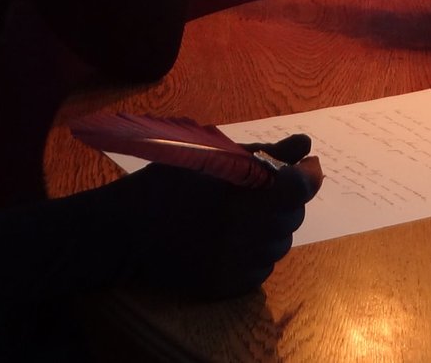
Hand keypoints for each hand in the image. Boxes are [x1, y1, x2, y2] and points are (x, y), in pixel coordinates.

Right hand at [115, 133, 322, 298]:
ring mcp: (237, 265)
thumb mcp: (214, 157)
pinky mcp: (226, 287)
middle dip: (283, 201)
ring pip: (278, 246)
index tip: (300, 168)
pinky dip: (255, 254)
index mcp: (243, 197)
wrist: (124, 231)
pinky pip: (260, 270)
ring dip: (270, 228)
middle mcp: (246, 235)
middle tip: (257, 191)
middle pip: (292, 218)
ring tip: (240, 216)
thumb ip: (265, 153)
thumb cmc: (167, 183)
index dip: (305, 176)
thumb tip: (306, 144)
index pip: (300, 189)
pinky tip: (231, 239)